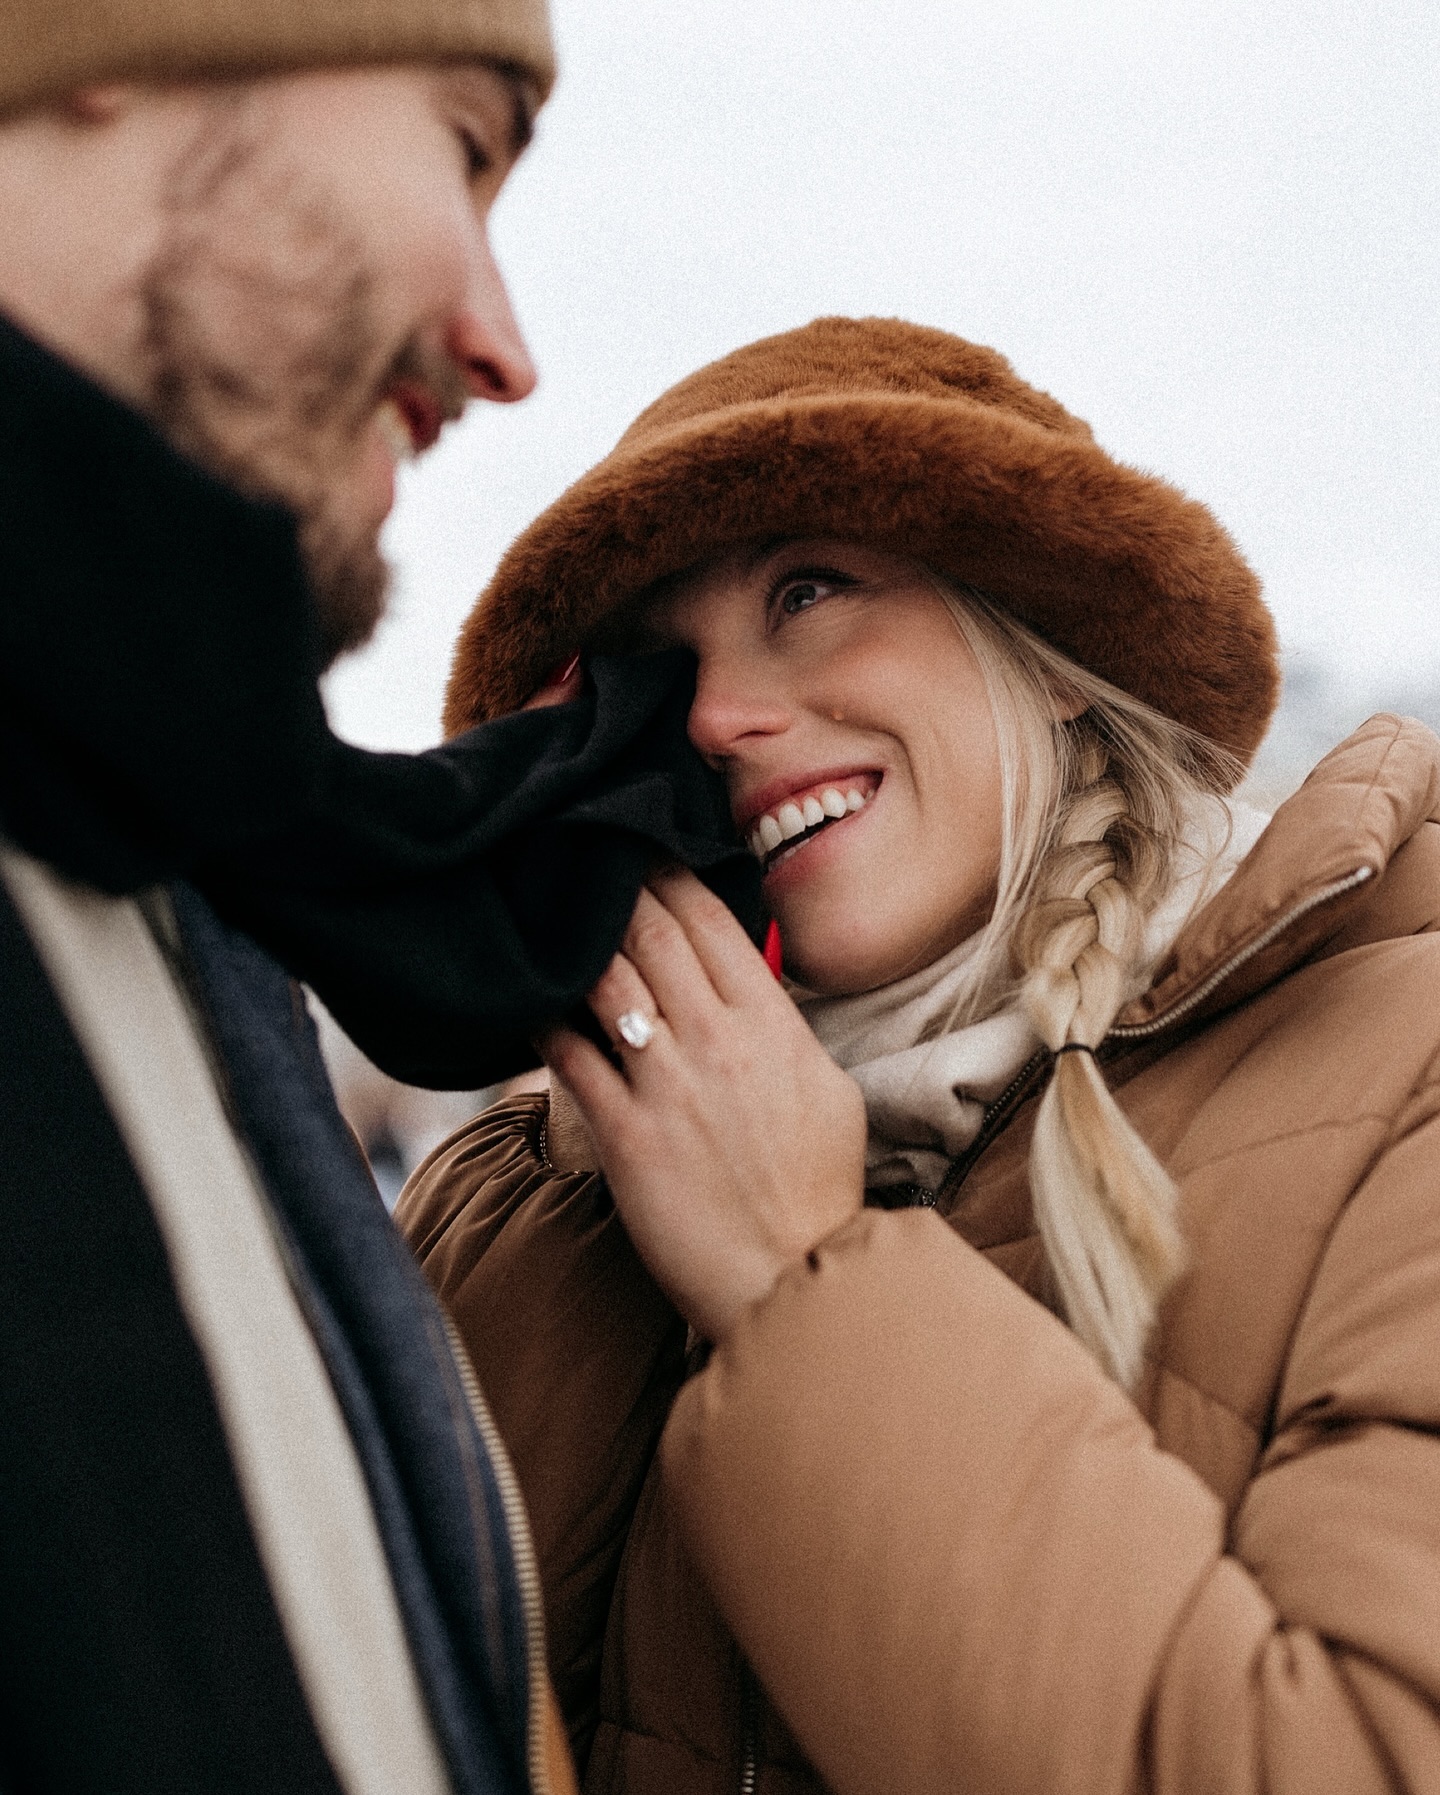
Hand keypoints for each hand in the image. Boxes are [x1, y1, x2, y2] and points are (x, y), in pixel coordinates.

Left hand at [540, 869, 865, 1342]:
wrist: (793, 1279)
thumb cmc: (817, 1189)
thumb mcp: (828, 1090)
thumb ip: (786, 1031)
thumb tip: (757, 989)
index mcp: (772, 1024)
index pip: (711, 920)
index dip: (669, 873)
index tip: (641, 849)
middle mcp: (717, 1040)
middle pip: (650, 931)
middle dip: (612, 884)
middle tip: (578, 857)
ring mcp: (668, 1085)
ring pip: (604, 978)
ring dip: (571, 939)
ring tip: (542, 912)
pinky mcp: (624, 1134)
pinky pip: (568, 1056)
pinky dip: (543, 1019)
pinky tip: (524, 998)